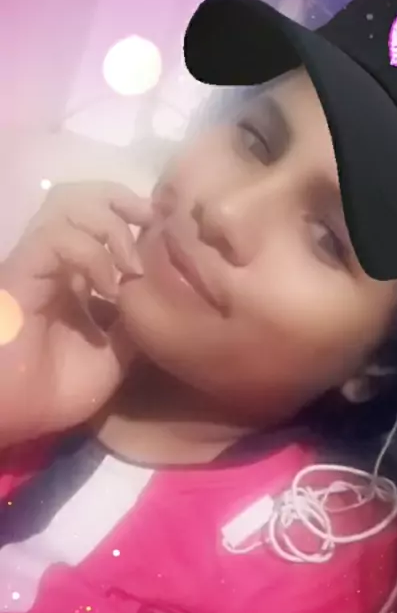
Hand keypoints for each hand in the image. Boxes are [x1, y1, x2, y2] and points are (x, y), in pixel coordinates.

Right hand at [0, 181, 153, 444]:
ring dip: (110, 222)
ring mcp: (36, 262)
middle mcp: (54, 261)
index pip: (99, 222)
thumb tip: (161, 301)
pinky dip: (91, 253)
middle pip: (80, 197)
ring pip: (67, 203)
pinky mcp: (20, 270)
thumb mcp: (113, 358)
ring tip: (132, 263)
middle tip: (152, 220)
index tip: (166, 233)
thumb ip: (133, 325)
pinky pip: (56, 237)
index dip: (133, 217)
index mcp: (73, 277)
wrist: (12, 415)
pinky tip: (110, 286)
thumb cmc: (53, 392)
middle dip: (121, 198)